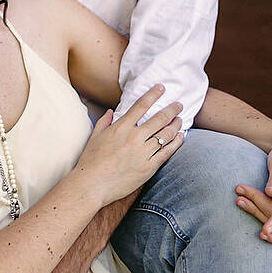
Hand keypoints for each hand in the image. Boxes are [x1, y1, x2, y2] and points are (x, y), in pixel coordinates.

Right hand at [73, 84, 183, 206]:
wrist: (92, 184)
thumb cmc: (90, 161)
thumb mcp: (95, 137)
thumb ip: (104, 122)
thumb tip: (111, 111)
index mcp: (121, 128)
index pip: (141, 106)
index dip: (153, 94)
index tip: (162, 88)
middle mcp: (134, 137)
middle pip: (159, 119)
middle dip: (171, 109)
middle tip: (179, 105)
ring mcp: (143, 153)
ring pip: (165, 134)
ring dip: (175, 125)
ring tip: (180, 120)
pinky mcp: (148, 167)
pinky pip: (166, 152)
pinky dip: (176, 143)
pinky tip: (180, 137)